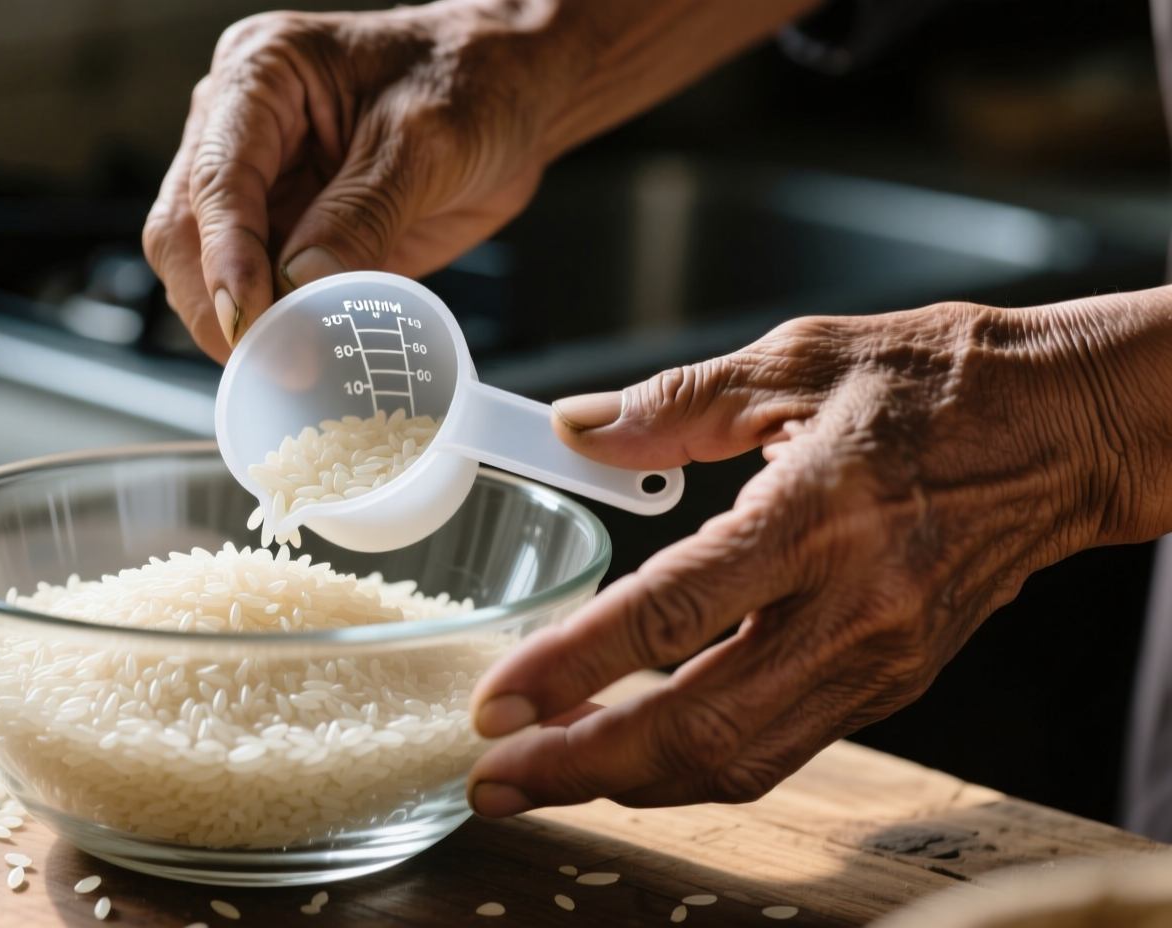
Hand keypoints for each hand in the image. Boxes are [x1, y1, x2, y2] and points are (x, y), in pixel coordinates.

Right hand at [142, 0, 822, 361]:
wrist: (526, 79)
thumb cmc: (488, 78)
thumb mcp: (437, 139)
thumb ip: (363, 218)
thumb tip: (300, 304)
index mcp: (260, 80)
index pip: (210, 188)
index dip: (225, 271)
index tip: (256, 338)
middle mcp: (243, 127)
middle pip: (189, 242)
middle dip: (225, 319)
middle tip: (280, 392)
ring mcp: (260, 178)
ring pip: (211, 277)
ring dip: (244, 341)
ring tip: (295, 401)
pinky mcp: (293, 223)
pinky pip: (261, 291)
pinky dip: (275, 342)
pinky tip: (305, 381)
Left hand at [466, 296, 1171, 812]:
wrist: (1072, 429)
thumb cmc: (939, 380)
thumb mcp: (796, 357)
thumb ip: (671, 402)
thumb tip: (573, 429)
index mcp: (817, 513)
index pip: (670, 611)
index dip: (571, 666)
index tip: (497, 701)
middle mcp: (854, 607)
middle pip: (700, 725)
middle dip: (582, 766)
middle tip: (494, 777)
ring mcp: (880, 659)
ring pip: (741, 759)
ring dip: (631, 782)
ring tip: (542, 775)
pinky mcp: (893, 683)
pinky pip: (780, 747)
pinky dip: (695, 762)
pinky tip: (631, 751)